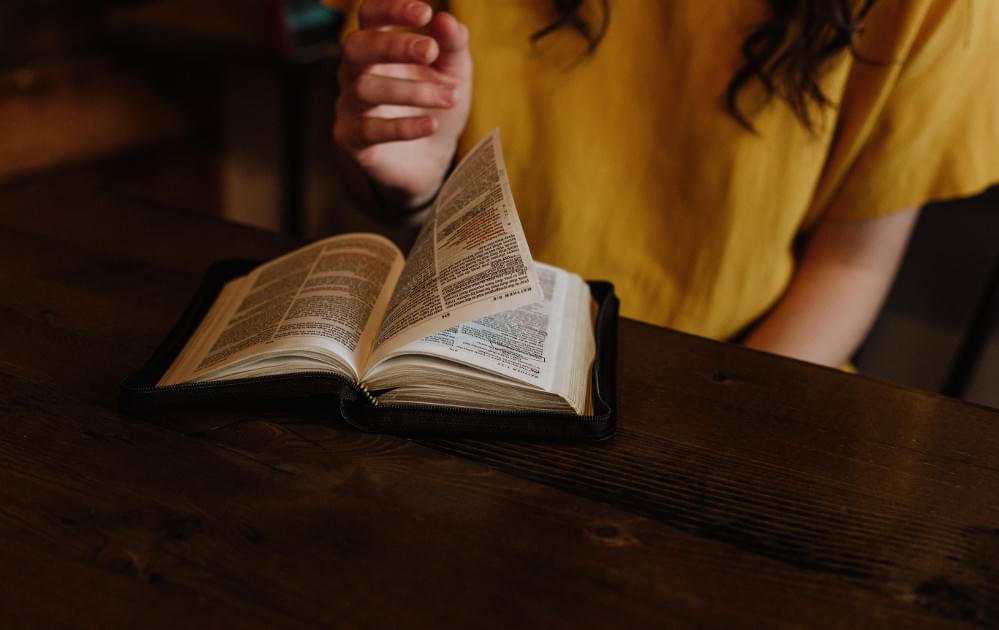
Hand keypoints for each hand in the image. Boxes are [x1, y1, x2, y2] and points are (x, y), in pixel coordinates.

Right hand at [334, 0, 471, 208]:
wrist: (430, 159)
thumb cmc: (435, 104)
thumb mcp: (453, 72)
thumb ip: (453, 45)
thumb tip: (446, 19)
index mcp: (376, 46)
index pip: (370, 15)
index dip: (391, 9)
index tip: (425, 12)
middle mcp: (355, 72)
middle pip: (356, 47)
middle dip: (393, 46)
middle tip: (430, 51)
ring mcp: (349, 106)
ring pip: (364, 89)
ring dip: (410, 90)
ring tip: (449, 97)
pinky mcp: (351, 140)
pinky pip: (369, 130)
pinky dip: (402, 127)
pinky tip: (431, 124)